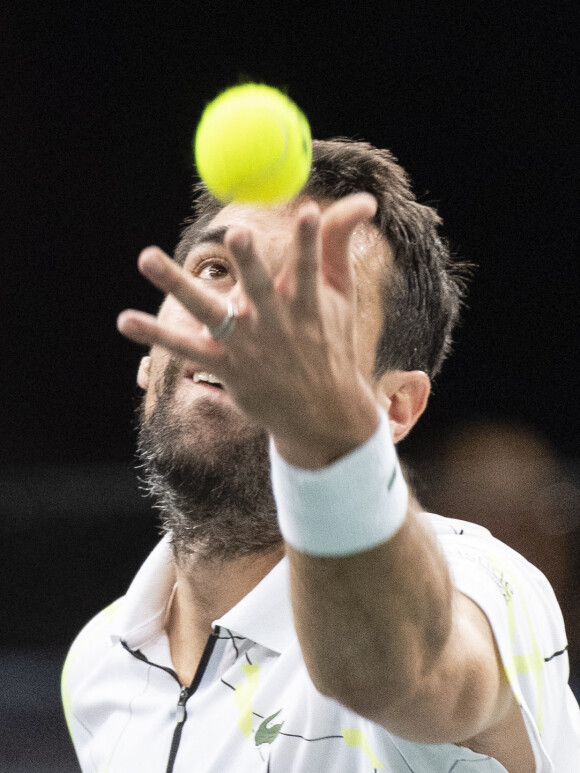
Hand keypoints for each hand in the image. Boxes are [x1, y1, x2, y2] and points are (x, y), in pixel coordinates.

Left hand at [117, 193, 379, 467]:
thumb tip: (364, 201)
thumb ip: (339, 244)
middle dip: (250, 262)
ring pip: (209, 311)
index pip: (308, 266)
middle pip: (259, 287)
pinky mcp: (224, 365)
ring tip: (146, 256)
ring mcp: (247, 345)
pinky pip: (185, 347)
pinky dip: (156, 334)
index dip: (309, 241)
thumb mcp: (341, 295)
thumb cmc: (329, 342)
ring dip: (177, 284)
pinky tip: (125, 319)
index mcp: (306, 303)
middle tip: (238, 233)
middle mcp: (275, 323)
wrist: (321, 411)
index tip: (308, 212)